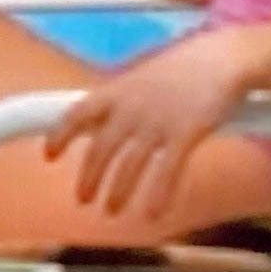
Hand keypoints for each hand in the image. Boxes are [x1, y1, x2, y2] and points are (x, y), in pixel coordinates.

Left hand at [44, 28, 254, 218]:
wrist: (222, 57)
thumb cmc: (183, 66)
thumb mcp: (141, 75)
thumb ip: (120, 98)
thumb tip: (100, 119)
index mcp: (117, 89)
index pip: (76, 113)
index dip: (59, 135)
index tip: (49, 155)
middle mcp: (131, 107)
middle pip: (100, 148)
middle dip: (89, 178)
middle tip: (83, 199)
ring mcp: (157, 121)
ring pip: (128, 166)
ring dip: (118, 193)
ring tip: (111, 211)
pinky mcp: (185, 134)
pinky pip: (166, 172)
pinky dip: (158, 196)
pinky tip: (152, 215)